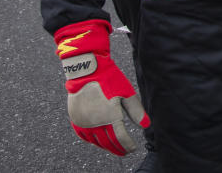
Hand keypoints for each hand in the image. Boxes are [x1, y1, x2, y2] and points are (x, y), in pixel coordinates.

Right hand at [54, 19, 149, 155]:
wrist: (87, 70)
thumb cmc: (109, 79)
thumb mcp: (127, 93)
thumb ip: (136, 111)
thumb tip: (146, 125)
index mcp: (110, 117)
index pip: (121, 138)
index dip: (128, 145)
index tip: (133, 148)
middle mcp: (95, 123)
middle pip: (108, 142)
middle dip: (118, 149)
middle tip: (125, 152)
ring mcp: (83, 122)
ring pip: (96, 141)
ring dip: (105, 146)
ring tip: (114, 148)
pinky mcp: (75, 118)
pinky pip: (83, 136)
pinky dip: (92, 141)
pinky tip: (98, 141)